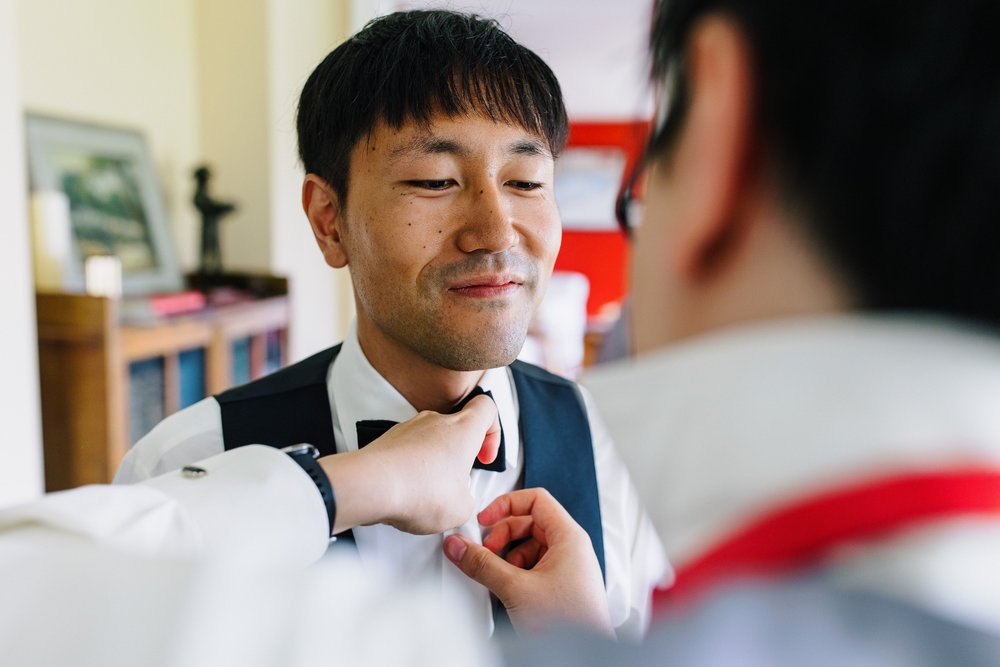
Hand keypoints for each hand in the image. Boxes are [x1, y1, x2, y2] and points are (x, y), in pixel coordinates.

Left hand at [319, 394, 500, 534]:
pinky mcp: (388, 439)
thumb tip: (459, 502)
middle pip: (458, 427)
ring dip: (435, 462)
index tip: (485, 455)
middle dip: (460, 455)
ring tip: (429, 491)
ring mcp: (409, 428)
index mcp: (462, 429)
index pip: (486, 407)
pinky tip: (409, 491)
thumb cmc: (416, 488)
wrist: (369, 486)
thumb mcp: (461, 508)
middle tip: (457, 479)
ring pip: (432, 439)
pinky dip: (412, 467)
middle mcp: (435, 421)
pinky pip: (408, 450)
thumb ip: (467, 500)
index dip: (493, 431)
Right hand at [443, 488, 612, 636]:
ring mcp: (567, 568)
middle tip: (486, 551)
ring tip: (496, 575)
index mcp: (569, 537)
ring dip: (507, 557)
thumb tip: (459, 546)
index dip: (506, 504)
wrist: (584, 658)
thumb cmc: (570, 623)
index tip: (484, 519)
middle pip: (529, 523)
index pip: (536, 499)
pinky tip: (507, 590)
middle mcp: (571, 548)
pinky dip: (515, 573)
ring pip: (529, 547)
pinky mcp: (561, 587)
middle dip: (503, 535)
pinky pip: (533, 568)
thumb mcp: (517, 589)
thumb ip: (482, 564)